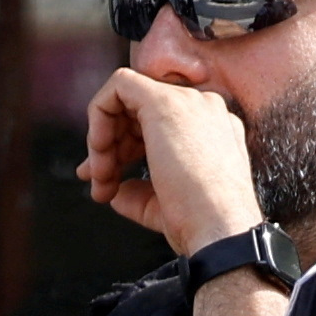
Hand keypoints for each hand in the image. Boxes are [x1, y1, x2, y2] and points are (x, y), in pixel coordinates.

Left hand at [83, 61, 269, 261]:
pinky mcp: (163, 100)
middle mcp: (204, 110)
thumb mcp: (165, 203)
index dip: (127, 148)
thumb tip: (117, 192)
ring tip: (101, 179)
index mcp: (213, 131)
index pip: (159, 126)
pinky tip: (100, 150)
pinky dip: (99, 115)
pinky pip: (118, 87)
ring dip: (102, 139)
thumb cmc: (199, 222)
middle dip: (110, 145)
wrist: (217, 228)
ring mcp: (187, 101)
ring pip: (126, 100)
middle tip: (98, 180)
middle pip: (140, 113)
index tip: (110, 178)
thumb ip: (139, 191)